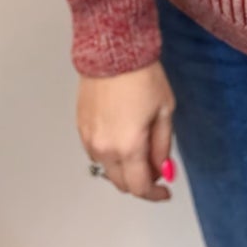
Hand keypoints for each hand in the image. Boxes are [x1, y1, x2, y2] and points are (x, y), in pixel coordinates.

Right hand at [76, 61, 177, 201]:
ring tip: (140, 149)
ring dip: (124, 169)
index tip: (165, 191)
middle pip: (121, 183)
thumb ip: (162, 146)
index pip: (139, 187)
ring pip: (107, 169)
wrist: (113, 52)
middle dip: (140, 182)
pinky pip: (96, 153)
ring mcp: (89, 139)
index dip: (155, 194)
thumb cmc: (142, 76)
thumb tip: (163, 170)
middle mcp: (104, 148)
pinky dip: (110, 155)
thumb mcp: (164, 112)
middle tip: (156, 169)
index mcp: (128, 146)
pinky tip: (123, 138)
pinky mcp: (80, 127)